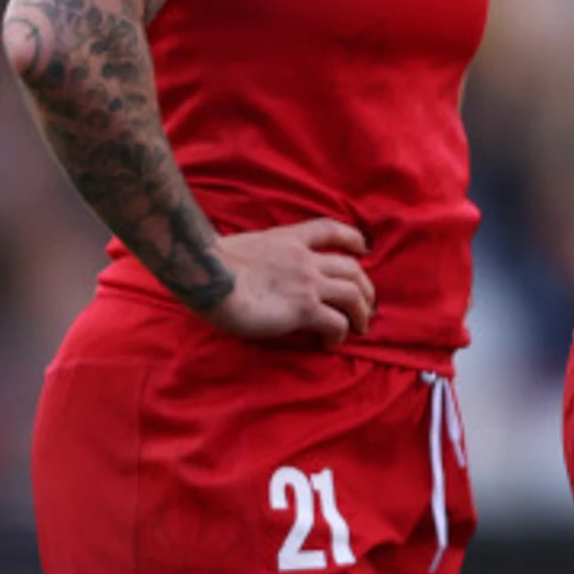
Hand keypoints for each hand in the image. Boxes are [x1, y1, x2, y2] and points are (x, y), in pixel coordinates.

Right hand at [203, 219, 375, 345]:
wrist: (205, 273)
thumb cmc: (210, 263)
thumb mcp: (244, 246)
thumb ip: (263, 255)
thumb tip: (258, 270)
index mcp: (288, 239)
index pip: (330, 229)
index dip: (352, 238)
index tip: (363, 249)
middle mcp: (304, 258)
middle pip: (352, 268)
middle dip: (365, 286)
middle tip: (367, 303)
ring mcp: (307, 282)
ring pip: (353, 294)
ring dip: (362, 312)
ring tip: (361, 327)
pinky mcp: (304, 308)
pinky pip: (336, 322)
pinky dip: (339, 334)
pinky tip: (330, 343)